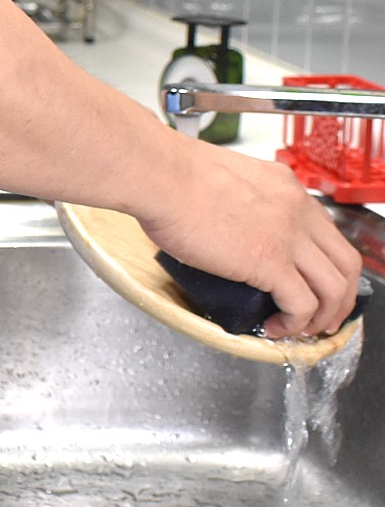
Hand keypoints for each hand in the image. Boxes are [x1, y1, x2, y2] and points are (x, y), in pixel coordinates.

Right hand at [137, 146, 361, 339]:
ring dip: (323, 316)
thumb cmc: (173, 177)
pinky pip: (301, 304)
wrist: (163, 178)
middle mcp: (297, 211)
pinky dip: (293, 323)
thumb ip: (236, 203)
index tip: (313, 283)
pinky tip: (273, 328)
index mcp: (285, 188)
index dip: (326, 265)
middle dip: (340, 298)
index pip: (327, 232)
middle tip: (324, 317)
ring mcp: (288, 237)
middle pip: (344, 263)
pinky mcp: (269, 263)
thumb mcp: (224, 182)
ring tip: (302, 330)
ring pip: (334, 287)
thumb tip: (223, 226)